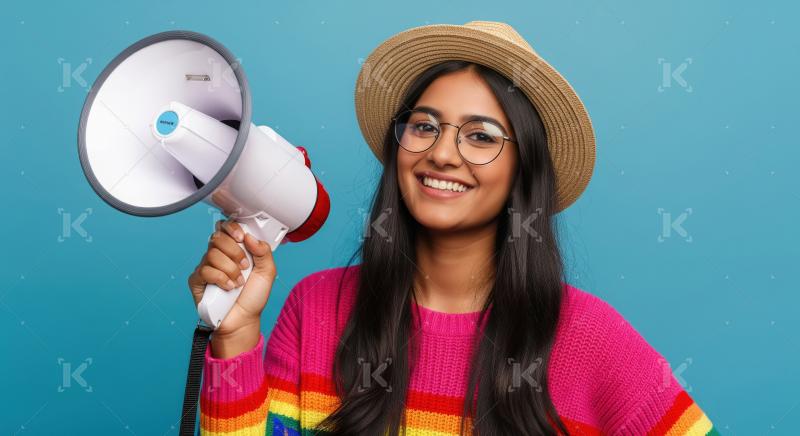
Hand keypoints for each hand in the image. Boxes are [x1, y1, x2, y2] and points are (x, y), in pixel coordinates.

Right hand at [187, 219, 276, 357]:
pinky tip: (228, 288)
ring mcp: (206, 267)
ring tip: (238, 282)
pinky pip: (205, 270)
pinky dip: (221, 279)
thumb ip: (264, 251)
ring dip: (231, 270)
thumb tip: (250, 236)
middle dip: (234, 252)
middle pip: (217, 237)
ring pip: (212, 254)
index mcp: (234, 249)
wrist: (244, 319)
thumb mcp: (268, 272)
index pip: (225, 227)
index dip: (232, 227)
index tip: (242, 237)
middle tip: (245, 267)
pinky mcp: (197, 280)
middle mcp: (218, 255)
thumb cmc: (253, 297)